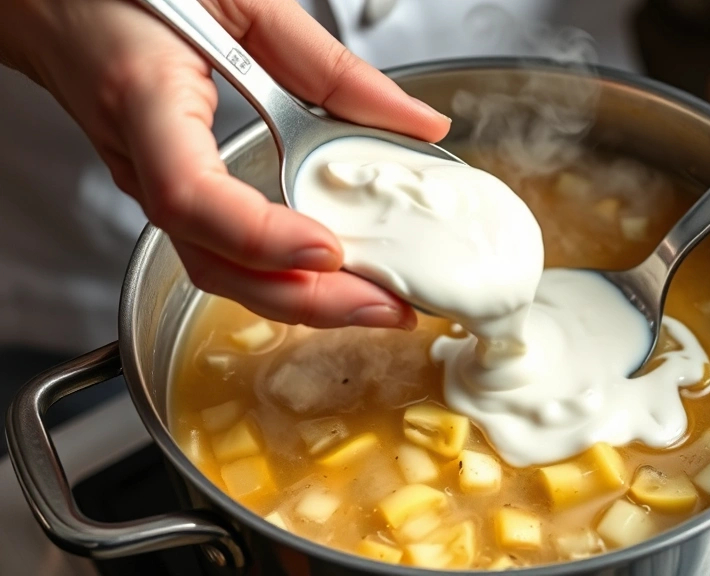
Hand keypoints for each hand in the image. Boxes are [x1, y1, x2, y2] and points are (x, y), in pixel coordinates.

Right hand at [0, 0, 450, 328]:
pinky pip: (220, 252)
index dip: (260, 235)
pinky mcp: (168, 193)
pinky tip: (329, 278)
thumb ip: (328, 64)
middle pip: (212, 261)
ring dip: (300, 300)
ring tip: (373, 304)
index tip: (326, 248)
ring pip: (217, 269)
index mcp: (144, 97)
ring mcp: (149, 183)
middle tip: (384, 306)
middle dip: (304, 298)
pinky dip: (280, 275)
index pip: (192, 194)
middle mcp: (140, 156)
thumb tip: (413, 121)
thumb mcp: (240, 0)